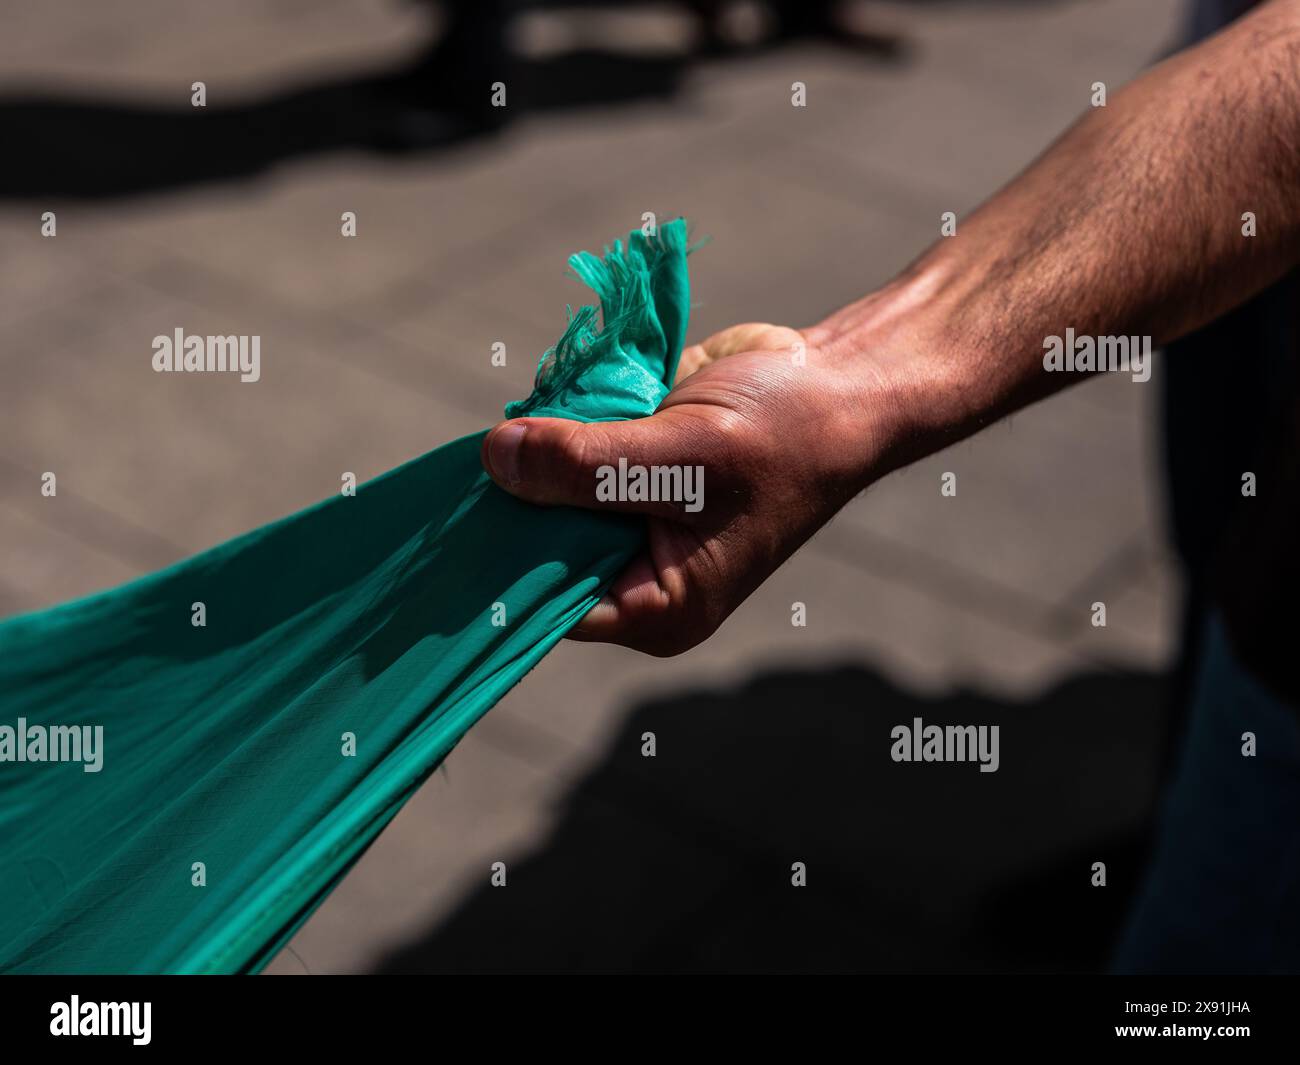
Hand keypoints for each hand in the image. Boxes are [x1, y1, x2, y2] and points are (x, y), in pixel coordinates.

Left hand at [481, 321, 901, 654]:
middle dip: (518, 493)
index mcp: (657, 604)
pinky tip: (561, 394)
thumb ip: (589, 464)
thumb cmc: (784, 436)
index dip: (503, 556)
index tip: (462, 508)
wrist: (833, 383)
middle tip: (493, 442)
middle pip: (538, 546)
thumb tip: (493, 458)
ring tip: (544, 408)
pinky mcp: (624, 469)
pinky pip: (566, 452)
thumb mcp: (686, 455)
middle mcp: (636, 573)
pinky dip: (557, 419)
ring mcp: (627, 519)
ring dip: (538, 446)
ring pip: (545, 494)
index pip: (549, 600)